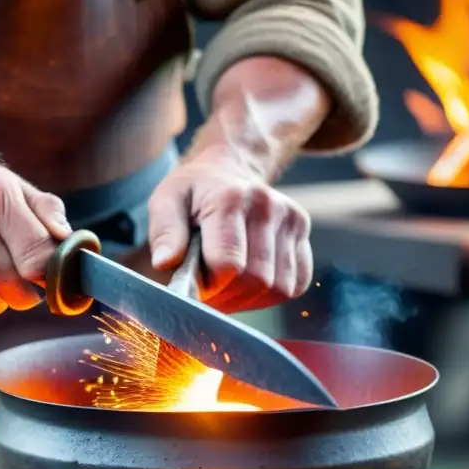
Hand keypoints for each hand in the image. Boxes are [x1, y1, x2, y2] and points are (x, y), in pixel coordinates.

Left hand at [147, 148, 312, 312]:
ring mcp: (291, 218)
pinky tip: (250, 281)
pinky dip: (272, 294)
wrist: (229, 169)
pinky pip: (297, 283)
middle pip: (257, 281)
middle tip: (211, 289)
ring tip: (229, 284)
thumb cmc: (194, 193)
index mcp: (231, 199)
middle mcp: (267, 206)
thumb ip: (164, 231)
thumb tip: (165, 263)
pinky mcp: (303, 232)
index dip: (210, 286)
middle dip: (229, 296)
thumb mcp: (166, 201)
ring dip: (250, 299)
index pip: (229, 266)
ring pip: (279, 288)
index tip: (197, 281)